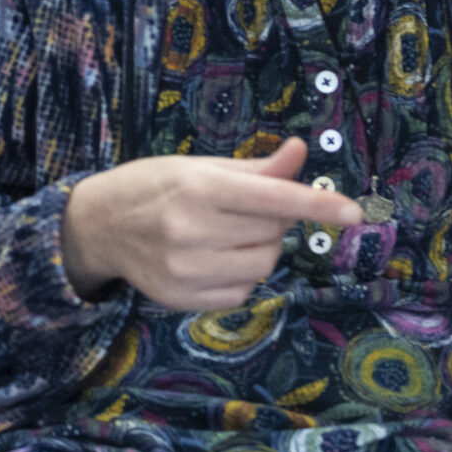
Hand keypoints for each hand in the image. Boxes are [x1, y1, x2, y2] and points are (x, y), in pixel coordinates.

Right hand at [59, 137, 359, 311]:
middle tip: (241, 210)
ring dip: (260, 249)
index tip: (355, 213)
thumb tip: (301, 153)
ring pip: (262, 265)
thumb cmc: (152, 185)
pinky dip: (242, 275)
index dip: (317, 205)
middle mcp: (191, 230)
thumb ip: (256, 169)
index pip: (272, 198)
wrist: (97, 225)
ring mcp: (185, 269)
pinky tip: (214, 258)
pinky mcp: (182, 298)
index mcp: (198, 188)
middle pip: (272, 233)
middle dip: (270, 220)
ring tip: (226, 234)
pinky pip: (242, 291)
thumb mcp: (199, 166)